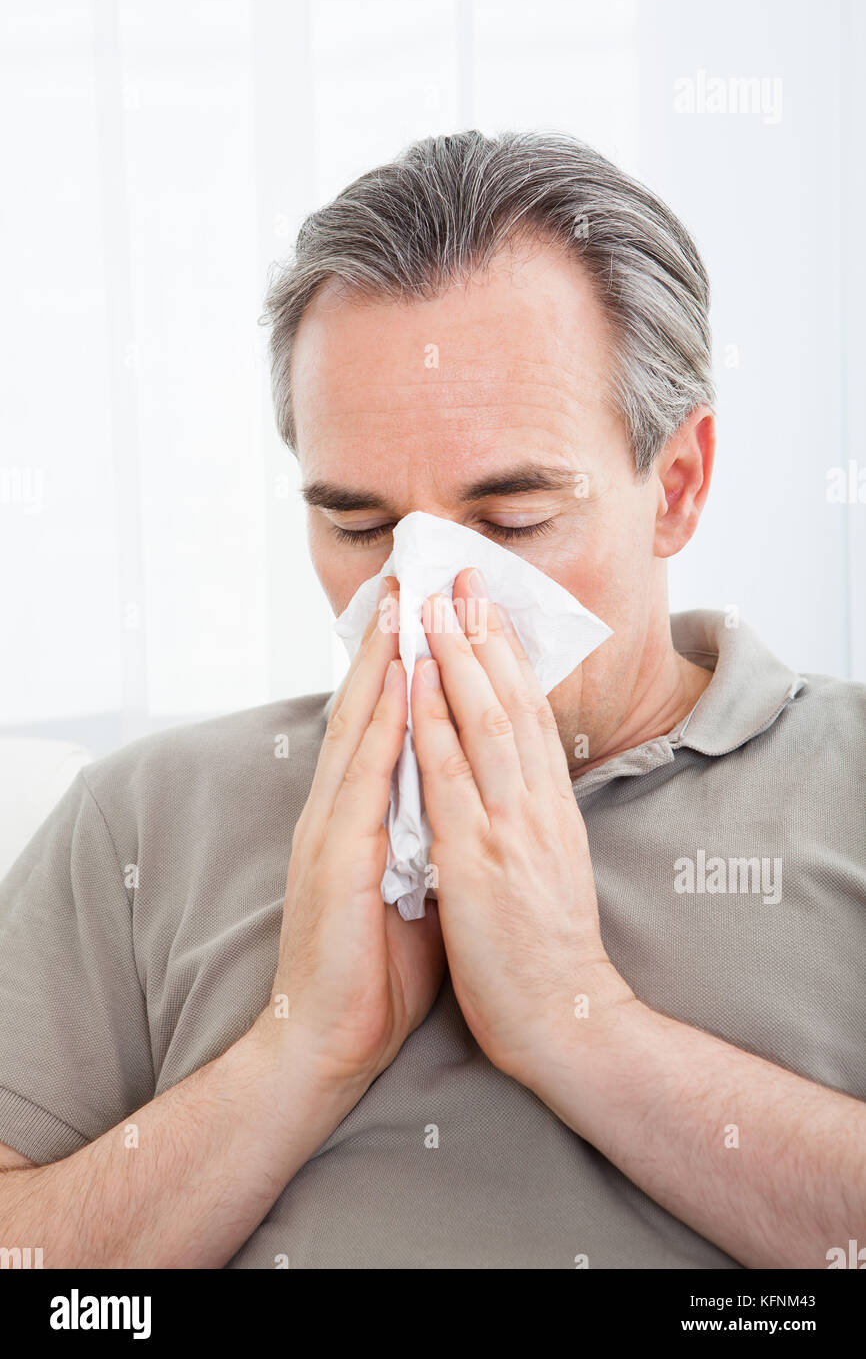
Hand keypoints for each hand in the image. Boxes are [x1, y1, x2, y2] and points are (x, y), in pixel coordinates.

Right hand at [257, 578, 445, 1092]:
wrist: (325, 1043)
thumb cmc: (373, 971)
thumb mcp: (411, 887)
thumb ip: (427, 838)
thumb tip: (459, 808)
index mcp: (358, 818)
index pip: (380, 726)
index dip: (400, 666)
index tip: (422, 613)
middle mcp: (339, 810)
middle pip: (367, 707)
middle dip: (390, 640)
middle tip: (412, 575)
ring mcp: (332, 829)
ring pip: (362, 725)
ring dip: (385, 659)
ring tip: (404, 599)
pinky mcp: (337, 856)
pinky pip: (366, 775)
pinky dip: (384, 722)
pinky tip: (402, 680)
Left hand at [410, 568, 635, 1088]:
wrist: (567, 1024)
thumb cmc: (549, 955)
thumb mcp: (549, 870)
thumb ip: (528, 821)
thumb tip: (510, 780)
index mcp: (553, 811)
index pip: (531, 716)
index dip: (508, 657)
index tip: (489, 607)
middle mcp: (538, 807)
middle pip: (511, 703)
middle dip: (485, 635)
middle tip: (463, 575)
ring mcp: (511, 829)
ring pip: (486, 723)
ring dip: (459, 657)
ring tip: (439, 603)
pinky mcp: (480, 860)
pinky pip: (452, 776)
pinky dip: (434, 721)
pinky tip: (419, 680)